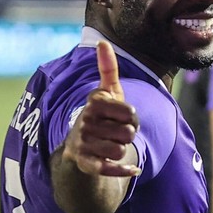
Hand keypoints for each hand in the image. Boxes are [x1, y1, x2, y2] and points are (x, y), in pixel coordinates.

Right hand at [63, 40, 140, 177]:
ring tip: (111, 145)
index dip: (133, 119)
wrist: (79, 146)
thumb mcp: (106, 92)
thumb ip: (108, 69)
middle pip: (129, 133)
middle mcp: (85, 121)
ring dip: (122, 150)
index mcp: (94, 102)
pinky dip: (124, 170)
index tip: (122, 118)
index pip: (132, 114)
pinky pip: (111, 169)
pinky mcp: (86, 164)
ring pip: (122, 150)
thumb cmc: (101, 116)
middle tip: (116, 133)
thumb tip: (102, 41)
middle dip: (128, 135)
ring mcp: (84, 143)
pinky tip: (132, 169)